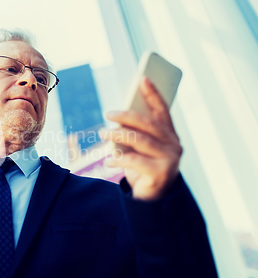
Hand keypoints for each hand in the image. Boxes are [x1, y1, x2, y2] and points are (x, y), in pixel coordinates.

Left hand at [99, 76, 182, 200]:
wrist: (151, 199)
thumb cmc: (143, 168)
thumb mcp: (139, 149)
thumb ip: (135, 133)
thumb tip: (118, 117)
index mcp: (169, 134)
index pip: (162, 110)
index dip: (153, 93)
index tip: (142, 78)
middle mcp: (174, 144)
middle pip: (148, 123)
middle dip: (127, 115)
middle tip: (108, 112)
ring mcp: (170, 159)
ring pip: (140, 140)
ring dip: (118, 134)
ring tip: (103, 132)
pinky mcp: (162, 173)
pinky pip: (134, 161)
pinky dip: (118, 159)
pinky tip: (108, 161)